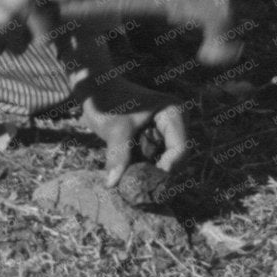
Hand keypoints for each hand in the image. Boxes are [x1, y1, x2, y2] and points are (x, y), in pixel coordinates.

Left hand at [78, 71, 189, 186]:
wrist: (96, 89)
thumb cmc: (107, 101)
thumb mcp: (114, 128)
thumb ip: (118, 154)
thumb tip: (113, 183)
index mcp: (174, 113)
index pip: (180, 149)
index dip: (166, 168)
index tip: (144, 183)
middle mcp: (175, 123)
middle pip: (174, 158)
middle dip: (155, 173)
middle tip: (135, 187)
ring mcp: (165, 131)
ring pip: (162, 162)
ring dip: (146, 173)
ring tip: (127, 182)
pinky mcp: (153, 138)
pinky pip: (152, 160)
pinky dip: (140, 168)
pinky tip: (125, 173)